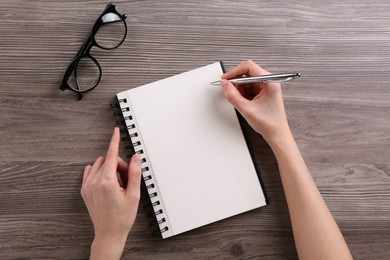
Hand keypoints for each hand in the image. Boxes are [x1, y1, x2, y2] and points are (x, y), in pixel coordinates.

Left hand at [81, 127, 140, 259]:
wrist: (109, 233)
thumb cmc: (122, 217)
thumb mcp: (134, 195)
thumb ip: (135, 173)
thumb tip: (136, 157)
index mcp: (107, 182)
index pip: (111, 155)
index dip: (114, 141)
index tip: (115, 131)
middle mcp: (94, 182)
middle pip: (107, 160)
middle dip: (118, 165)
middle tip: (126, 179)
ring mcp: (87, 186)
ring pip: (98, 164)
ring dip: (108, 168)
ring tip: (117, 184)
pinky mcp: (84, 190)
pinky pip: (90, 171)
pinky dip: (99, 172)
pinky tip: (107, 183)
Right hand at [221, 60, 290, 143]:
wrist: (276, 133)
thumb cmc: (269, 123)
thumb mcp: (247, 109)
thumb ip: (233, 96)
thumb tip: (224, 84)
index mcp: (269, 81)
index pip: (248, 66)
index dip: (234, 71)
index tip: (225, 79)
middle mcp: (269, 81)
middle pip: (246, 72)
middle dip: (236, 82)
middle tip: (229, 91)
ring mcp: (266, 86)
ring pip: (246, 80)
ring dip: (239, 89)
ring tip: (242, 101)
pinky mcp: (262, 91)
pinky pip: (248, 87)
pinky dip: (243, 93)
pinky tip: (245, 102)